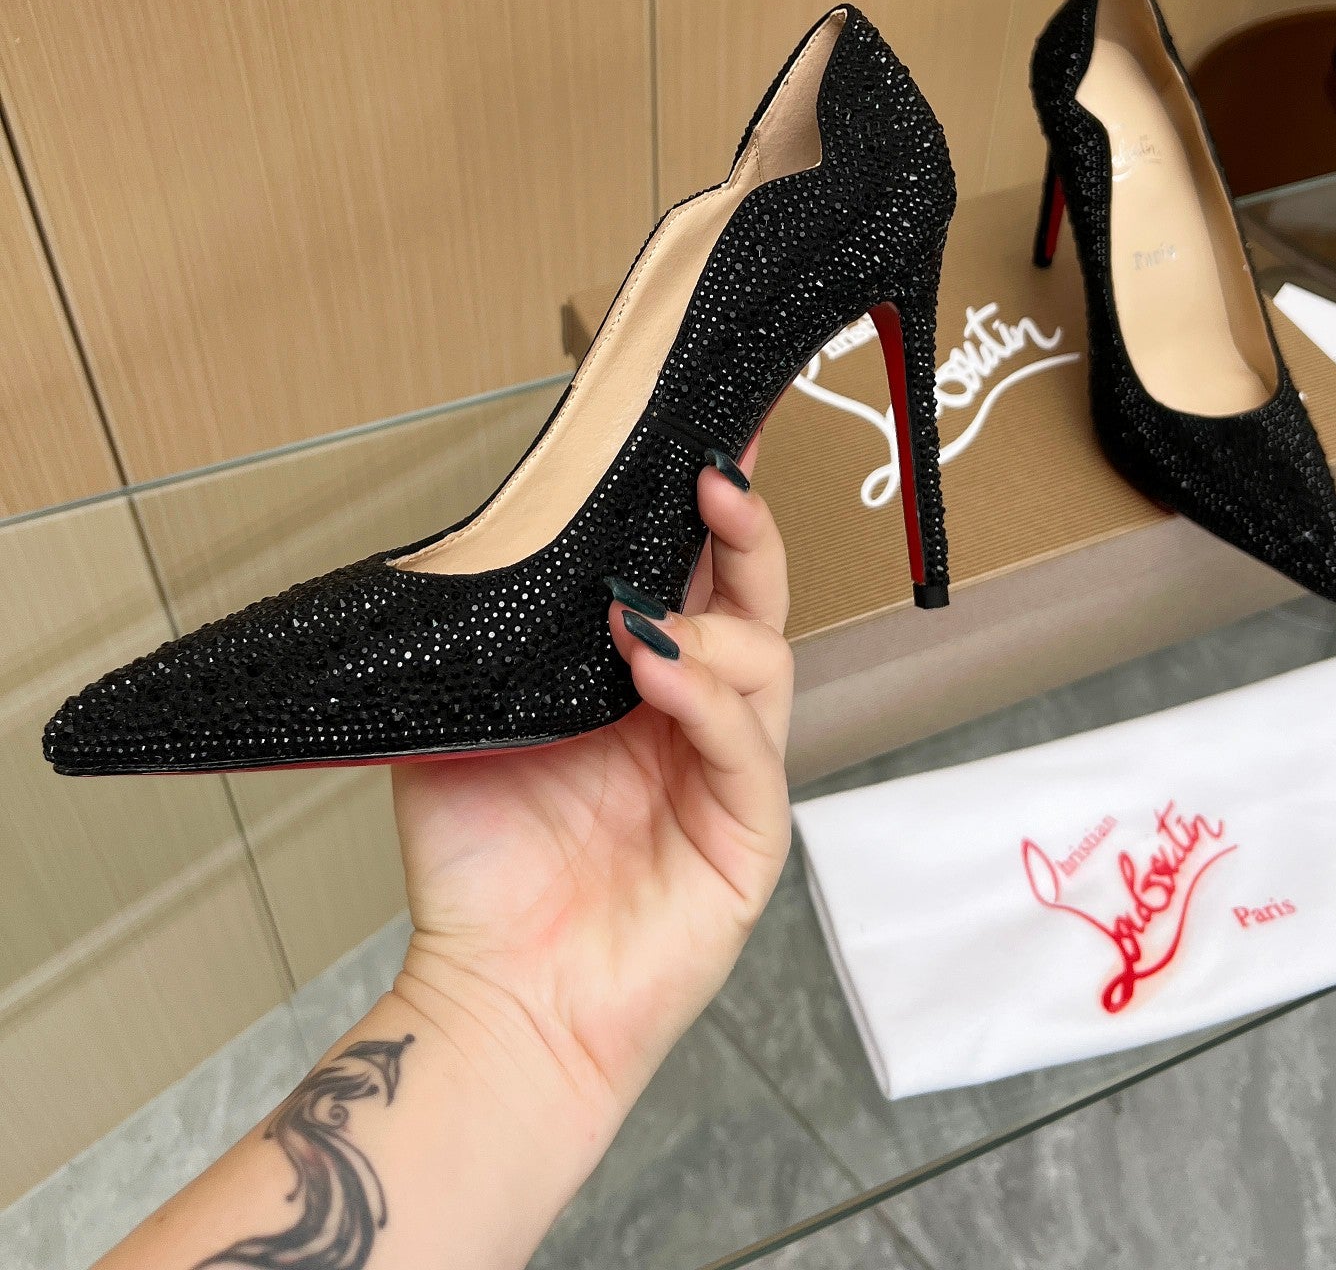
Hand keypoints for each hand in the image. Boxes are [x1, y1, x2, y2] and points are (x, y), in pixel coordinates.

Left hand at [389, 440, 792, 1140]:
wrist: (495, 1001)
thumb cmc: (481, 874)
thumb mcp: (461, 729)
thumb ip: (483, 648)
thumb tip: (475, 547)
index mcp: (640, 685)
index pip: (691, 580)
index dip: (705, 517)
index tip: (700, 444)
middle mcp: (694, 719)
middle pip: (752, 603)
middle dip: (743, 534)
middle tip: (716, 479)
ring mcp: (729, 775)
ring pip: (765, 664)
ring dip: (711, 625)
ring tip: (640, 620)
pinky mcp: (748, 837)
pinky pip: (747, 751)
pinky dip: (709, 701)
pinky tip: (660, 672)